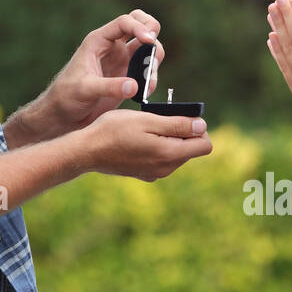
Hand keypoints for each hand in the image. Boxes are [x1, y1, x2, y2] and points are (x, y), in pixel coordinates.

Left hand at [42, 10, 166, 135]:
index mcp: (98, 41)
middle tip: (154, 48)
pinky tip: (145, 90)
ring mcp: (122, 59)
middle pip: (139, 23)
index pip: (124, 22)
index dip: (139, 27)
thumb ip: (109, 87)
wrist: (65, 113)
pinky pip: (147, 68)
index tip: (149, 40)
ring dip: (154, 58)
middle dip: (152, 31)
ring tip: (148, 80)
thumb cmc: (66, 96)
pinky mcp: (128, 74)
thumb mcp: (85, 90)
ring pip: (147, 46)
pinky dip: (152, 76)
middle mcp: (112, 46)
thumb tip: (135, 85)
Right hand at [82, 109, 211, 181]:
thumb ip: (177, 124)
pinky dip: (157, 147)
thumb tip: (202, 126)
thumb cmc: (114, 130)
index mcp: (169, 154)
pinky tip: (138, 140)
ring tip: (145, 128)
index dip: (198, 128)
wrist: (86, 151)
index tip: (180, 116)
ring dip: (168, 139)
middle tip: (159, 119)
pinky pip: (161, 159)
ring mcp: (154, 174)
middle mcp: (165, 168)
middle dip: (182, 132)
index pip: (204, 145)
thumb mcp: (147, 120)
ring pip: (176, 154)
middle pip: (191, 149)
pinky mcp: (144, 174)